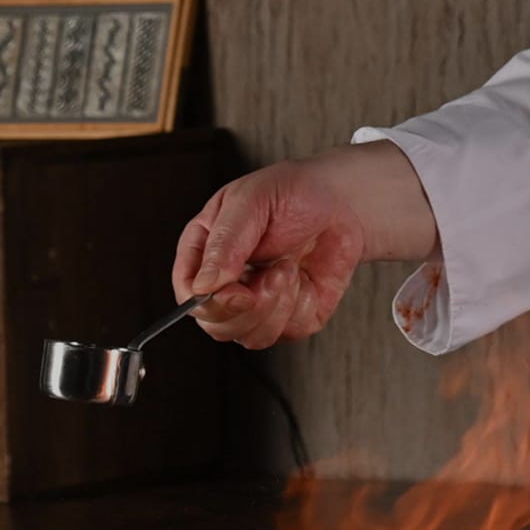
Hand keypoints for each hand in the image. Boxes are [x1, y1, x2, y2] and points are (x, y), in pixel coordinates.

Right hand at [171, 142, 437, 348]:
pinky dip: (302, 306)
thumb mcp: (252, 202)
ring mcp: (257, 304)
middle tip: (277, 272)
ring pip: (251, 336)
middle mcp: (225, 283)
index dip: (207, 303)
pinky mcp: (289, 318)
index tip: (237, 292)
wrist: (340, 203)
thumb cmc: (291, 193)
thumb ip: (226, 243)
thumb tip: (205, 285)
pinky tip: (305, 277)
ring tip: (289, 267)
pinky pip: (288, 332)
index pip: (188, 293)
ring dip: (278, 304)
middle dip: (250, 307)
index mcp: (204, 252)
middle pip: (215, 324)